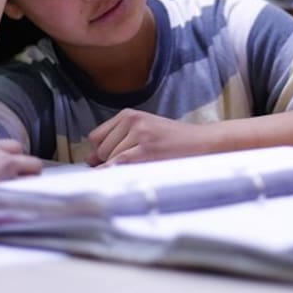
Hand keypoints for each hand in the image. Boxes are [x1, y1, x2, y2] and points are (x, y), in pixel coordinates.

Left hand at [86, 109, 219, 165]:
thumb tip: (90, 161)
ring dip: (118, 169)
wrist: (202, 142)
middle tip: (129, 167)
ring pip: (109, 159)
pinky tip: (118, 178)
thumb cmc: (173, 140)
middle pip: (100, 149)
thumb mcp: (144, 132)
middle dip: (108, 162)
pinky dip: (114, 172)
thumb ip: (117, 141)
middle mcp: (132, 120)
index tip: (108, 161)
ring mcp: (139, 134)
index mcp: (129, 114)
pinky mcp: (147, 149)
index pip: (96, 137)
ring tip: (139, 168)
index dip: (99, 153)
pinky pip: (120, 163)